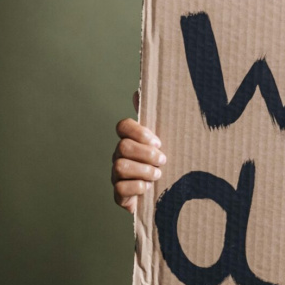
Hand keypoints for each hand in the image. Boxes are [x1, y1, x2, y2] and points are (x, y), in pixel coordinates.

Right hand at [111, 90, 165, 213]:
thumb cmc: (165, 163)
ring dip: (144, 171)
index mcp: (131, 140)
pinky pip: (120, 189)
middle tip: (163, 160)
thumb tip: (139, 90)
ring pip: (120, 166)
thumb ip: (155, 117)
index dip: (138, 132)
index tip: (158, 141)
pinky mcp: (119, 194)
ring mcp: (117, 175)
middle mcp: (120, 155)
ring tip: (158, 175)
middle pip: (123, 147)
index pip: (123, 126)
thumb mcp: (167, 139)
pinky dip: (137, 188)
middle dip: (146, 154)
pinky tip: (148, 188)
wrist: (167, 194)